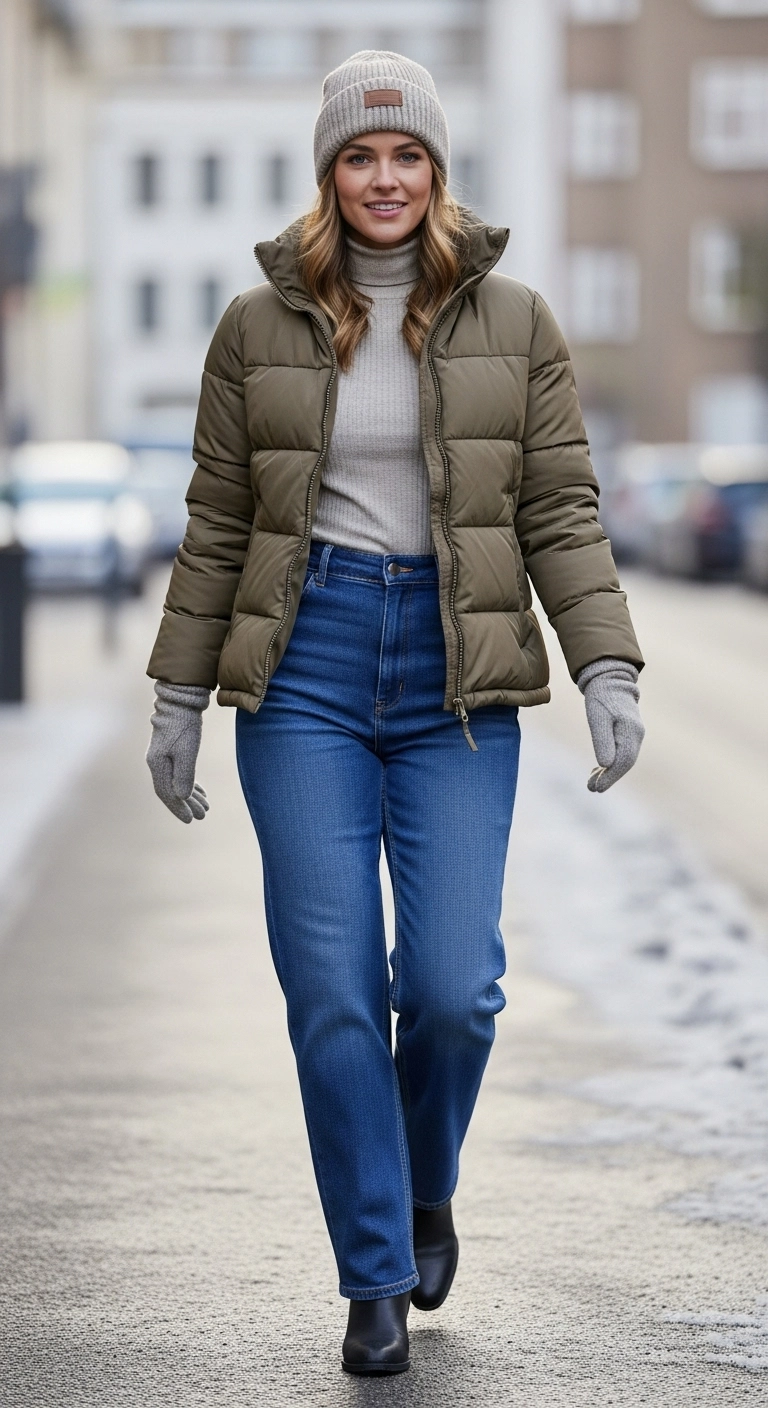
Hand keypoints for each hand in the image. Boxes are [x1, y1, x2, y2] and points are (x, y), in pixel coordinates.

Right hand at [146, 681, 210, 821]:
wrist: (181, 701)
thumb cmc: (184, 725)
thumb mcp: (187, 751)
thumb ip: (184, 775)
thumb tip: (182, 797)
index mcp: (157, 764)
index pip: (166, 793)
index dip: (179, 808)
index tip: (191, 819)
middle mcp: (157, 762)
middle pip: (171, 790)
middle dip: (187, 804)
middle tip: (203, 815)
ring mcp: (163, 756)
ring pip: (175, 782)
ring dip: (190, 796)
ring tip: (205, 807)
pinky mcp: (171, 750)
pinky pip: (178, 774)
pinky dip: (189, 784)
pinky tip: (199, 791)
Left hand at [577, 658, 644, 793]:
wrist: (609, 679)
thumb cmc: (601, 697)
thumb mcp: (597, 718)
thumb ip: (602, 740)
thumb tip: (606, 764)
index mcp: (631, 730)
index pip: (623, 761)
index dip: (610, 777)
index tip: (596, 788)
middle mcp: (637, 734)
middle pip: (625, 763)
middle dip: (609, 778)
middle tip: (591, 788)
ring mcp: (635, 734)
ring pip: (624, 759)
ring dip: (609, 772)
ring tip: (592, 782)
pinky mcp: (629, 733)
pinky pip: (623, 752)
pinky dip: (611, 763)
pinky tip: (599, 769)